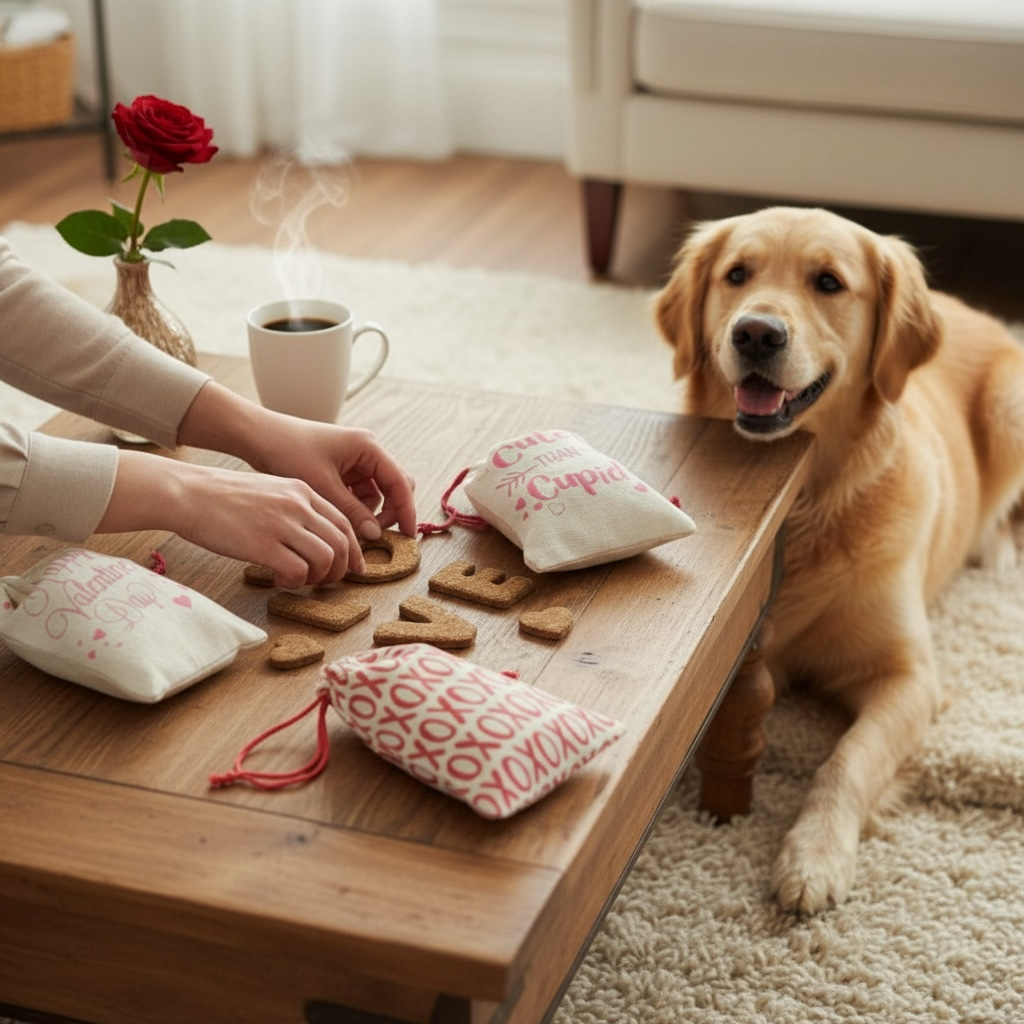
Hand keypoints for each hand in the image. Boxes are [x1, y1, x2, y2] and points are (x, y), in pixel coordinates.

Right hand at [97, 454, 367, 587]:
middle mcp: (298, 505)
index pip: (343, 522)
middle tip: (324, 581)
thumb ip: (294, 508)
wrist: (187, 492)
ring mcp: (281, 523)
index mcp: (302, 490)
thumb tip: (312, 537)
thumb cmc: (222, 496)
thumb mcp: (268, 489)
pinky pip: (298, 570)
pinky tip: (278, 579)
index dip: (352, 549)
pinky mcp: (262, 543)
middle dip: (339, 569)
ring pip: (326, 558)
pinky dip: (295, 581)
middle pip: (341, 542)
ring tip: (299, 580)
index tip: (351, 567)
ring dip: (318, 577)